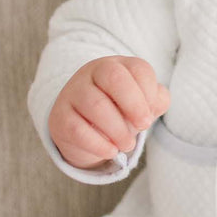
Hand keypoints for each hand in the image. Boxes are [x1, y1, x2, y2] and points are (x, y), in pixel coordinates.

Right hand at [49, 56, 169, 169]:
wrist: (83, 129)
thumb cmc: (119, 110)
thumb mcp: (142, 102)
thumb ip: (157, 99)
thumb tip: (155, 104)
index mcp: (117, 65)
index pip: (138, 69)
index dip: (150, 92)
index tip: (152, 111)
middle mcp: (92, 73)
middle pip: (114, 78)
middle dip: (134, 104)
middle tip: (144, 125)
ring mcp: (73, 93)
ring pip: (96, 105)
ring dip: (118, 130)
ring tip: (128, 144)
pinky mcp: (60, 117)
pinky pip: (78, 130)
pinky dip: (98, 144)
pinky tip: (111, 151)